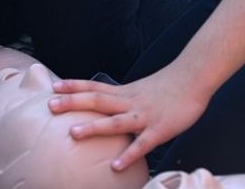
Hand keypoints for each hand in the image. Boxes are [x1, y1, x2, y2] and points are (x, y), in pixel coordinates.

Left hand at [48, 69, 209, 171]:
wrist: (194, 78)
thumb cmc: (168, 86)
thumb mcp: (140, 89)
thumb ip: (123, 97)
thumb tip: (106, 105)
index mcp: (125, 92)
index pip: (95, 86)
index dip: (74, 86)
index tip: (53, 86)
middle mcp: (130, 102)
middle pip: (98, 100)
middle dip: (73, 102)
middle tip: (50, 105)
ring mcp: (144, 116)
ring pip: (115, 121)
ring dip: (94, 127)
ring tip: (73, 133)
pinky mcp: (160, 129)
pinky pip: (142, 144)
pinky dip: (128, 155)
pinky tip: (115, 166)